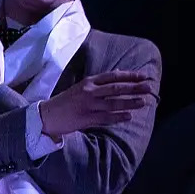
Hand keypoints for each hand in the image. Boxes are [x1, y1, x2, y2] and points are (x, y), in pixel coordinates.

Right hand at [38, 71, 156, 137]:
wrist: (47, 115)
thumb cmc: (64, 102)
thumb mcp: (80, 87)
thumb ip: (98, 83)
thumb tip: (118, 75)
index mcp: (88, 82)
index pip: (112, 76)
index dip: (129, 75)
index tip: (143, 76)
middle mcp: (89, 92)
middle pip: (116, 88)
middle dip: (134, 88)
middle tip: (148, 87)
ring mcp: (88, 105)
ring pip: (113, 103)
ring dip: (129, 103)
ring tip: (143, 102)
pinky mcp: (86, 118)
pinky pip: (105, 118)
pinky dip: (117, 117)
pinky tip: (128, 117)